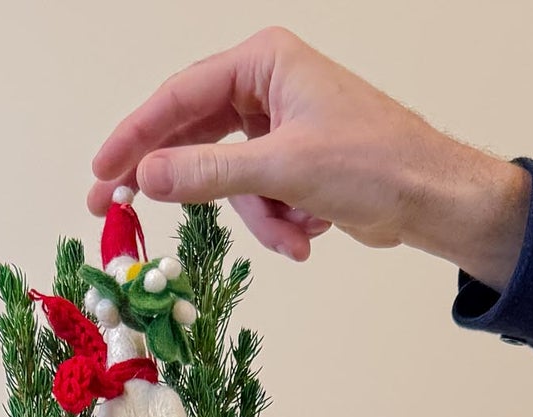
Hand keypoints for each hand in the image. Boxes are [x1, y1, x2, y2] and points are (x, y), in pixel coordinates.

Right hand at [88, 27, 529, 286]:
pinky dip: (279, 223)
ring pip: (230, 181)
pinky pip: (258, 198)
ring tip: (295, 237)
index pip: (179, 97)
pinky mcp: (293, 163)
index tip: (101, 173)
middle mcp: (268, 86)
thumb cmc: (373, 165)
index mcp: (265, 62)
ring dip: (259, 219)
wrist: (432, 198)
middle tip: (117, 211)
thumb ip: (208, 174)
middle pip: (195, 137)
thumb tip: (146, 176)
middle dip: (179, 185)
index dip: (134, 136)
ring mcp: (279, 126)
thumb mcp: (282, 170)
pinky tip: (311, 232)